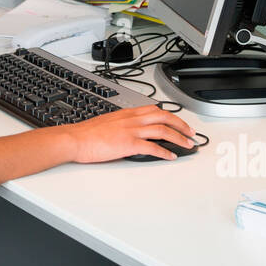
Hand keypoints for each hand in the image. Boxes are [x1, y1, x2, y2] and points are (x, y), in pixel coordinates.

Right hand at [66, 104, 194, 162]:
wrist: (75, 139)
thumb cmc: (86, 134)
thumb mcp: (107, 122)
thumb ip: (121, 124)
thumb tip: (129, 131)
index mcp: (127, 113)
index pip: (154, 109)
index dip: (170, 115)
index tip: (178, 122)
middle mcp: (131, 119)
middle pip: (164, 116)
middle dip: (181, 124)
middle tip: (191, 133)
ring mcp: (131, 131)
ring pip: (162, 130)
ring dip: (178, 138)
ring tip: (187, 145)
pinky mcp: (128, 144)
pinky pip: (152, 147)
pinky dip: (165, 152)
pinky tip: (171, 156)